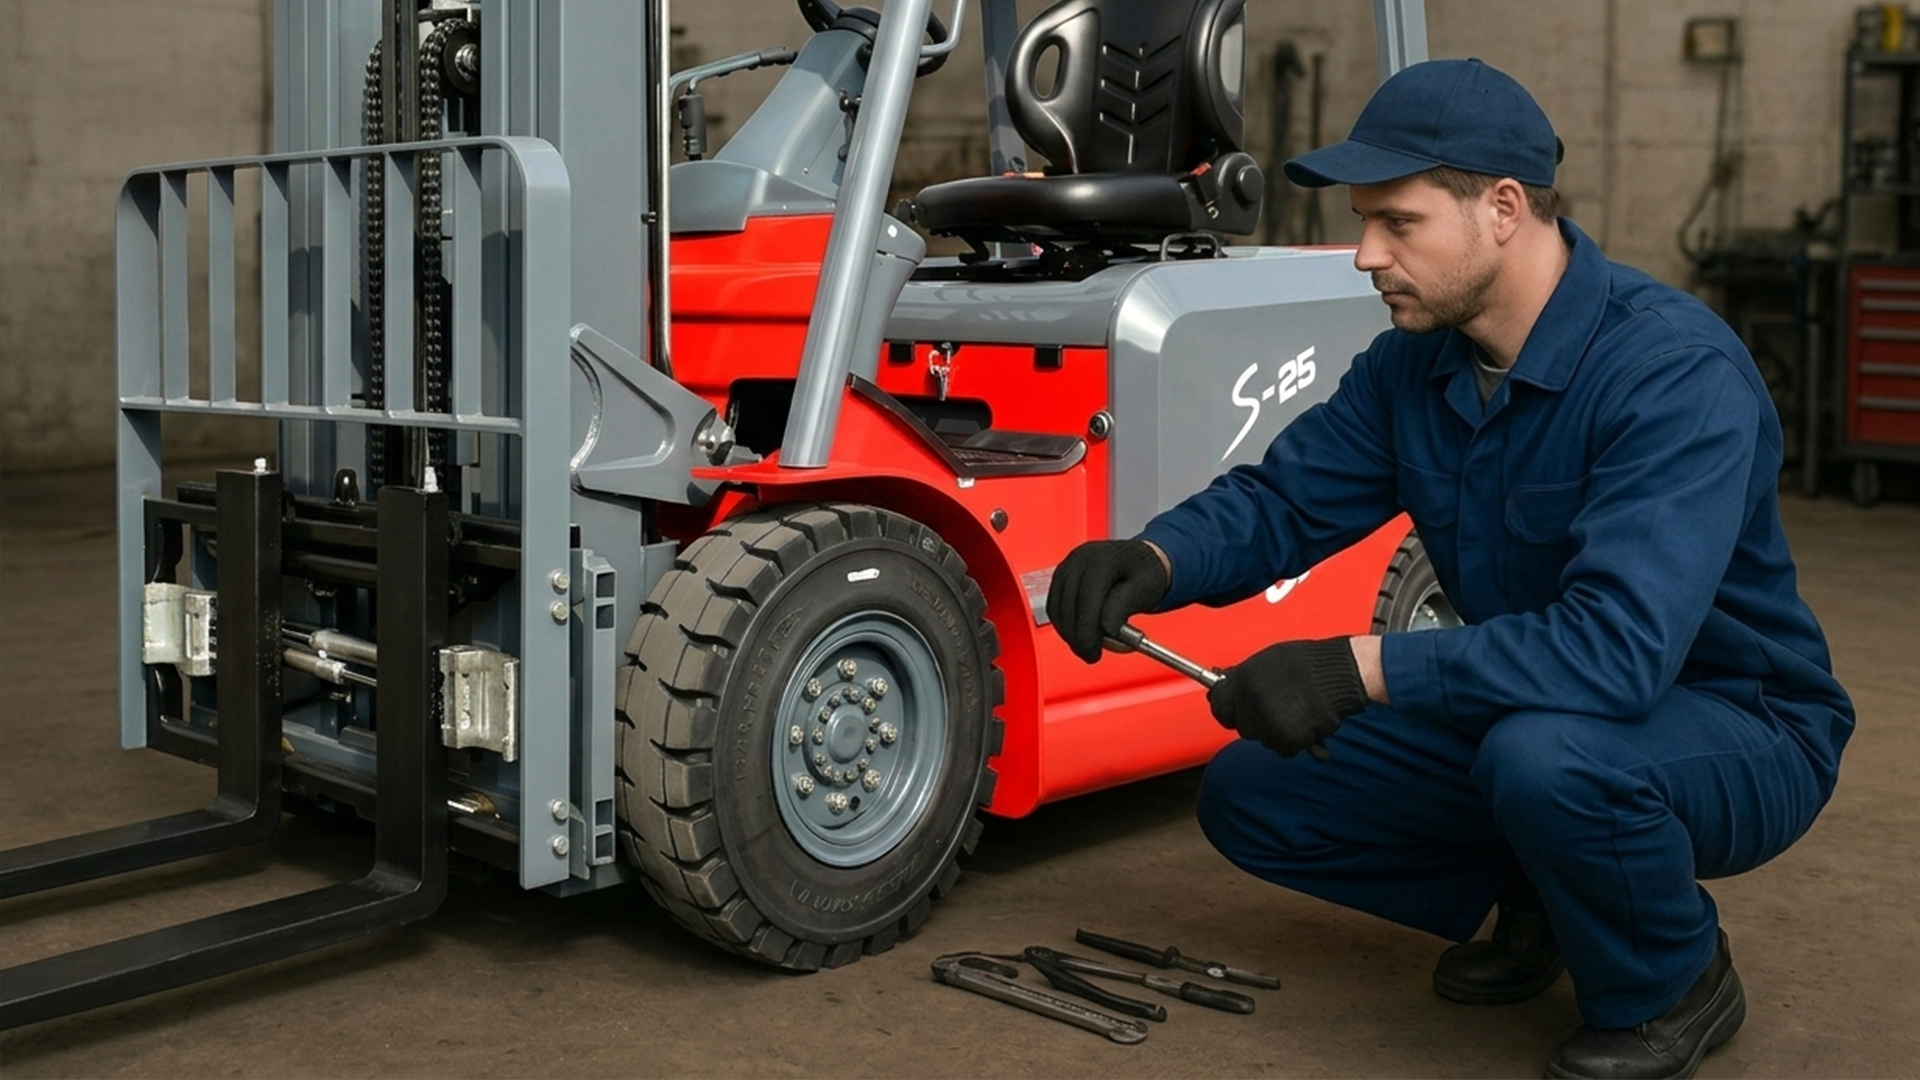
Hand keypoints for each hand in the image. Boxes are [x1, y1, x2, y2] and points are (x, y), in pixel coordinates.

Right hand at [1046, 540, 1169, 663]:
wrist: (1139, 562)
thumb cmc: (1145, 574)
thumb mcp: (1144, 589)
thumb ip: (1122, 608)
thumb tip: (1107, 629)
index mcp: (1104, 559)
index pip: (1087, 600)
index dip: (1088, 631)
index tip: (1094, 652)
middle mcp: (1081, 559)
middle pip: (1069, 606)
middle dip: (1078, 637)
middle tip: (1091, 655)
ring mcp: (1068, 566)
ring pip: (1058, 609)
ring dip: (1070, 633)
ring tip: (1088, 646)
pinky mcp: (1060, 577)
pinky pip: (1054, 607)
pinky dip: (1064, 625)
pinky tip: (1079, 634)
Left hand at [1207, 637, 1368, 757]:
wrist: (1343, 672)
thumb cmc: (1310, 663)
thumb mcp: (1269, 661)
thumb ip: (1247, 679)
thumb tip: (1228, 689)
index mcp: (1245, 678)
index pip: (1219, 705)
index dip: (1229, 709)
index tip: (1235, 711)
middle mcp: (1252, 700)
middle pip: (1242, 726)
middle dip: (1256, 721)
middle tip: (1278, 709)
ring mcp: (1268, 721)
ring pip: (1263, 738)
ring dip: (1276, 731)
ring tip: (1297, 711)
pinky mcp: (1287, 738)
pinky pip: (1283, 748)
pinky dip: (1295, 742)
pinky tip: (1306, 723)